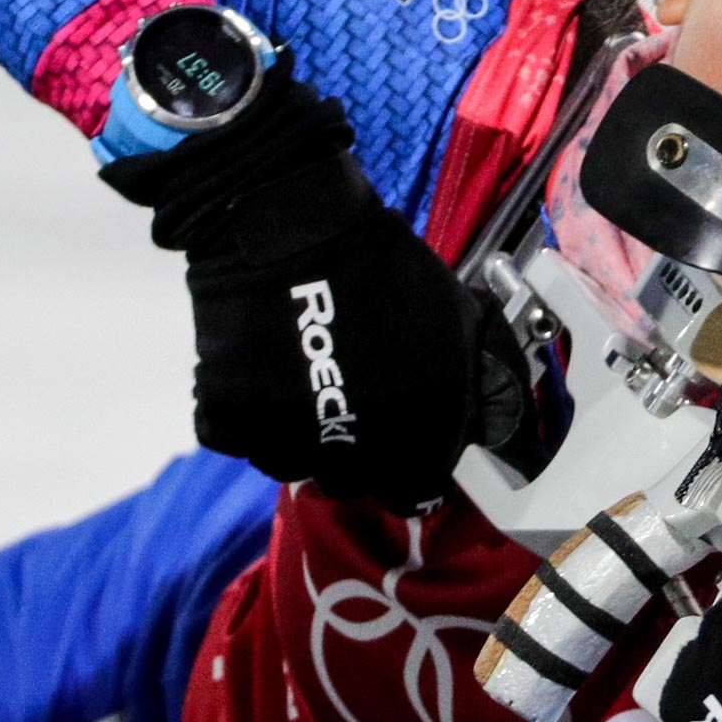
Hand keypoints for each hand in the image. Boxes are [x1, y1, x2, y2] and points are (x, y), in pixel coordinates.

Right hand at [101, 63, 529, 513]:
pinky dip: (248, 417)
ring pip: (293, 466)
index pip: (415, 494)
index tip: (401, 449)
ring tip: (304, 388)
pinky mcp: (229, 416)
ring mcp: (287, 437)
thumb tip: (492, 418)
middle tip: (350, 406)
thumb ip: (479, 376)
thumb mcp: (458, 317)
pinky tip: (265, 378)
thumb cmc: (386, 267)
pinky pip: (239, 439)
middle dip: (356, 455)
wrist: (292, 227)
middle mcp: (355, 447)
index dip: (412, 471)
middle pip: (352, 483)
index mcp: (417, 428)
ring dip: (301, 439)